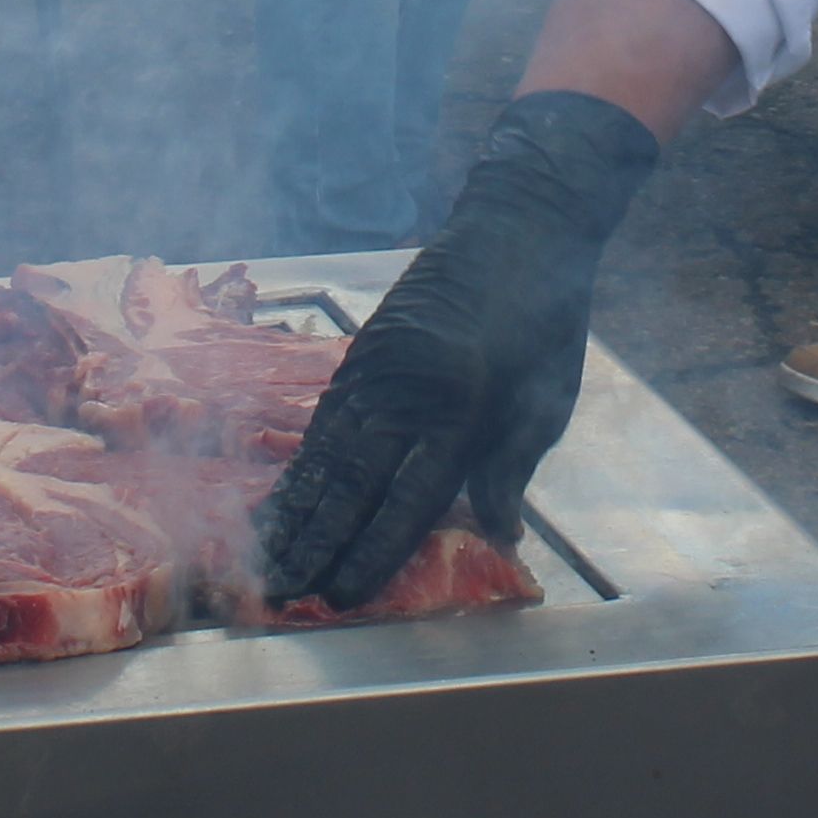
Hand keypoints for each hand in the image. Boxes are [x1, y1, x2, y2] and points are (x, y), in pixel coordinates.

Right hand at [257, 91, 660, 606]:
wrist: (517, 224)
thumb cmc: (545, 315)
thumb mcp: (549, 396)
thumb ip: (513, 466)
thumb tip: (499, 536)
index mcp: (459, 404)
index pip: (407, 495)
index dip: (373, 549)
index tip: (344, 593)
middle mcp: (403, 388)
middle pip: (350, 480)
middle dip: (316, 540)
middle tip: (286, 590)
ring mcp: (372, 368)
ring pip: (324, 452)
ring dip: (295, 509)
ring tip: (268, 556)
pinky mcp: (359, 354)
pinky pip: (322, 421)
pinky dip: (299, 464)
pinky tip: (282, 494)